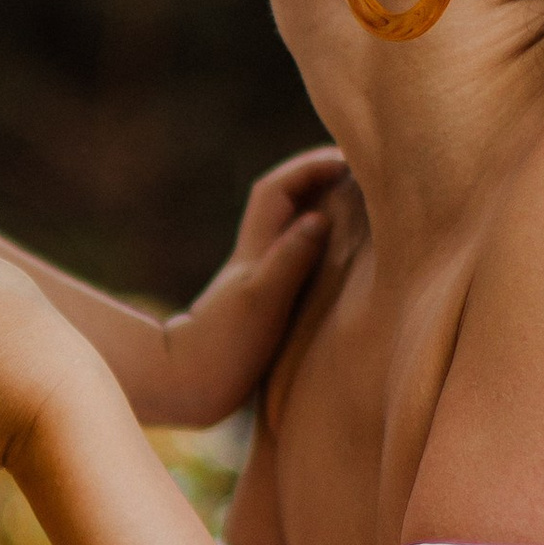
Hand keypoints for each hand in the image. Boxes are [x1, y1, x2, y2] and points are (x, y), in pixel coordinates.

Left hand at [164, 147, 346, 423]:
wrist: (186, 385)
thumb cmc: (223, 346)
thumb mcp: (261, 299)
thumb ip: (290, 257)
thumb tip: (319, 218)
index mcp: (254, 250)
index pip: (276, 189)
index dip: (308, 168)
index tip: (346, 159)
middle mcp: (255, 257)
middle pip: (283, 200)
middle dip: (316, 178)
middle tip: (358, 168)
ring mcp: (258, 279)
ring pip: (288, 227)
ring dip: (317, 206)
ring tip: (357, 199)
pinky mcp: (263, 303)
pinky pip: (295, 256)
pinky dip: (316, 242)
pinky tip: (338, 252)